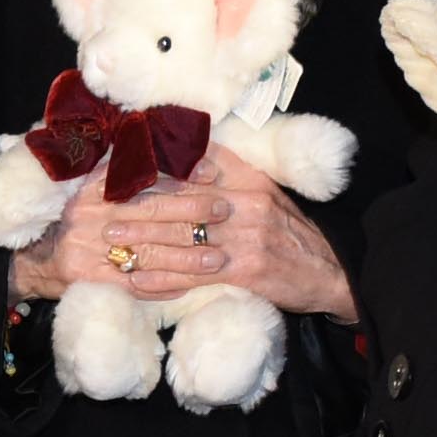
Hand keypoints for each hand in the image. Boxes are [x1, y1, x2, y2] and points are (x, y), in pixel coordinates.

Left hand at [36, 163, 354, 326]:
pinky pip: (195, 277)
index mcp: (248, 181)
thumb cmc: (290, 232)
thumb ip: (229, 172)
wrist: (330, 272)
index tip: (123, 175)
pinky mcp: (246, 273)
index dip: (157, 173)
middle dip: (141, 210)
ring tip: (114, 246)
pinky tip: (139, 281)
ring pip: (184, 241)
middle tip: (106, 214)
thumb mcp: (265, 191)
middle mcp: (246, 205)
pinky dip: (165, 280)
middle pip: (182, 205)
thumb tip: (190, 156)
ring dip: (144, 245)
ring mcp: (245, 240)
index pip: (195, 170)